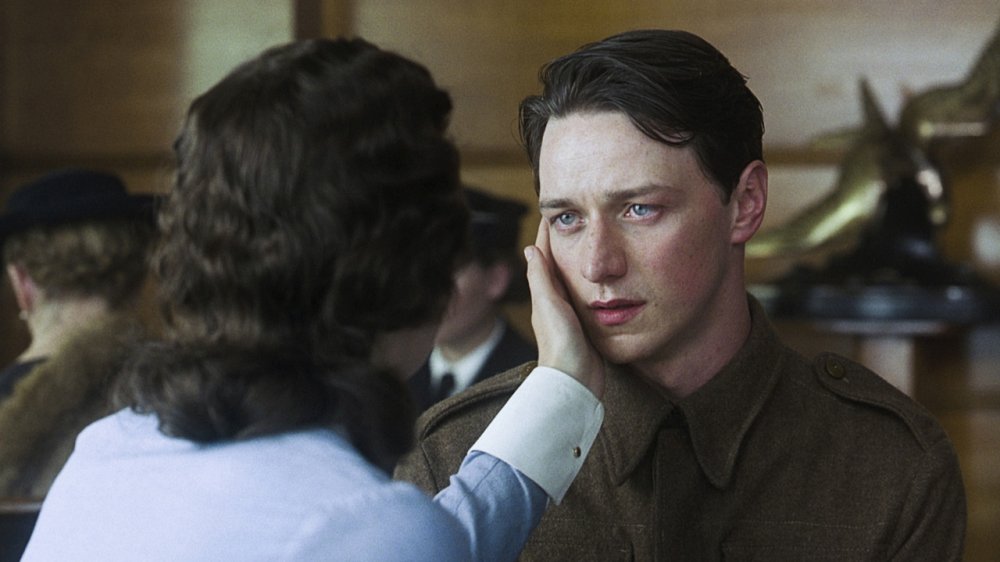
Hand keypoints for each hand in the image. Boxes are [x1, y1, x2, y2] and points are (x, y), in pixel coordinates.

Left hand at [524, 218, 605, 398]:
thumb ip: (541, 279)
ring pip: (574, 278)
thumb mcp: (549, 306)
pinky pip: (587, 295)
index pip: (544, 255)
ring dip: (579, 259)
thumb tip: (529, 249)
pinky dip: (592, 281)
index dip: (548, 233)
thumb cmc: (560, 344)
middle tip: (574, 218)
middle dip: (564, 241)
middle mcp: (555, 300)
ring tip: (588, 240)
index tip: (553, 211)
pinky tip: (601, 278)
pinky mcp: (584, 324)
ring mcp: (570, 312)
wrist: (575, 381)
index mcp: (545, 292)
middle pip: (559, 263)